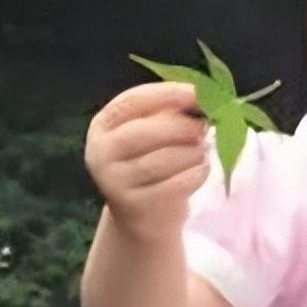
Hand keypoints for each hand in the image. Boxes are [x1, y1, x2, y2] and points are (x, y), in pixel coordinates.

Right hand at [84, 82, 209, 239]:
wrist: (145, 214)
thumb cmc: (154, 161)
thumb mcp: (155, 132)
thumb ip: (172, 111)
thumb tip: (206, 95)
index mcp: (104, 125)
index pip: (132, 101)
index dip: (165, 94)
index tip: (194, 92)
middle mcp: (100, 153)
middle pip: (146, 132)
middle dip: (181, 127)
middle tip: (203, 127)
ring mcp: (114, 182)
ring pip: (162, 160)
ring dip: (192, 152)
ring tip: (201, 151)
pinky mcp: (135, 207)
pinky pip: (175, 184)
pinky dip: (196, 174)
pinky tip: (200, 170)